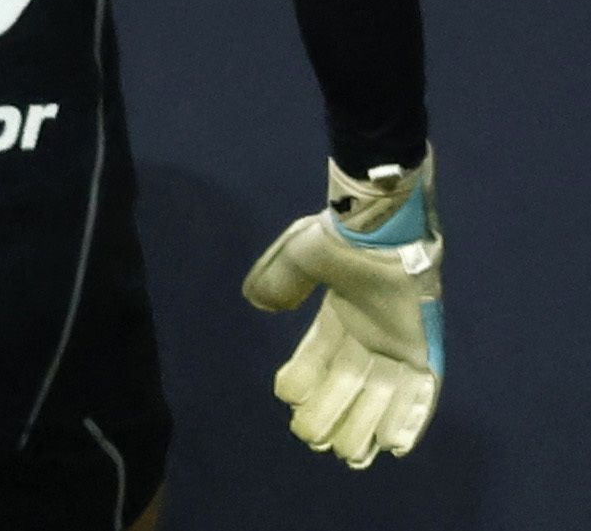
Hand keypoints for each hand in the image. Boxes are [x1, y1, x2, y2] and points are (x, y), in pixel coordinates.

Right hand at [244, 151, 443, 466]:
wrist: (383, 225)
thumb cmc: (342, 237)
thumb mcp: (299, 256)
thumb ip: (279, 280)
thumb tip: (258, 305)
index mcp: (340, 313)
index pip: (318, 356)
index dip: (303, 380)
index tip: (287, 398)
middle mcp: (370, 333)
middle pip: (348, 384)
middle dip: (331, 414)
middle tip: (312, 439)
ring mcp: (398, 342)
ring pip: (381, 395)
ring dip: (367, 426)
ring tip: (350, 456)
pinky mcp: (423, 347)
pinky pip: (420, 391)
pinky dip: (410, 418)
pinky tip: (396, 445)